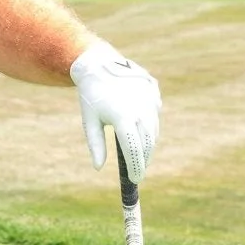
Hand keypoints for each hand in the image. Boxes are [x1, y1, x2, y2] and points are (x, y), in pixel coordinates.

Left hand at [70, 41, 161, 181]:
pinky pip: (155, 115)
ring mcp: (149, 100)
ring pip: (154, 131)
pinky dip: (150, 127)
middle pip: (147, 143)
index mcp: (123, 118)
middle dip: (144, 160)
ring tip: (141, 155)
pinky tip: (142, 132)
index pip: (134, 151)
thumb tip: (98, 168)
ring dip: (148, 145)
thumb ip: (96, 145)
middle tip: (138, 171)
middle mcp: (140, 109)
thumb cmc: (91, 96)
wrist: (99, 64)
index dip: (136, 167)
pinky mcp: (154, 93)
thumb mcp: (90, 122)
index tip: (135, 179)